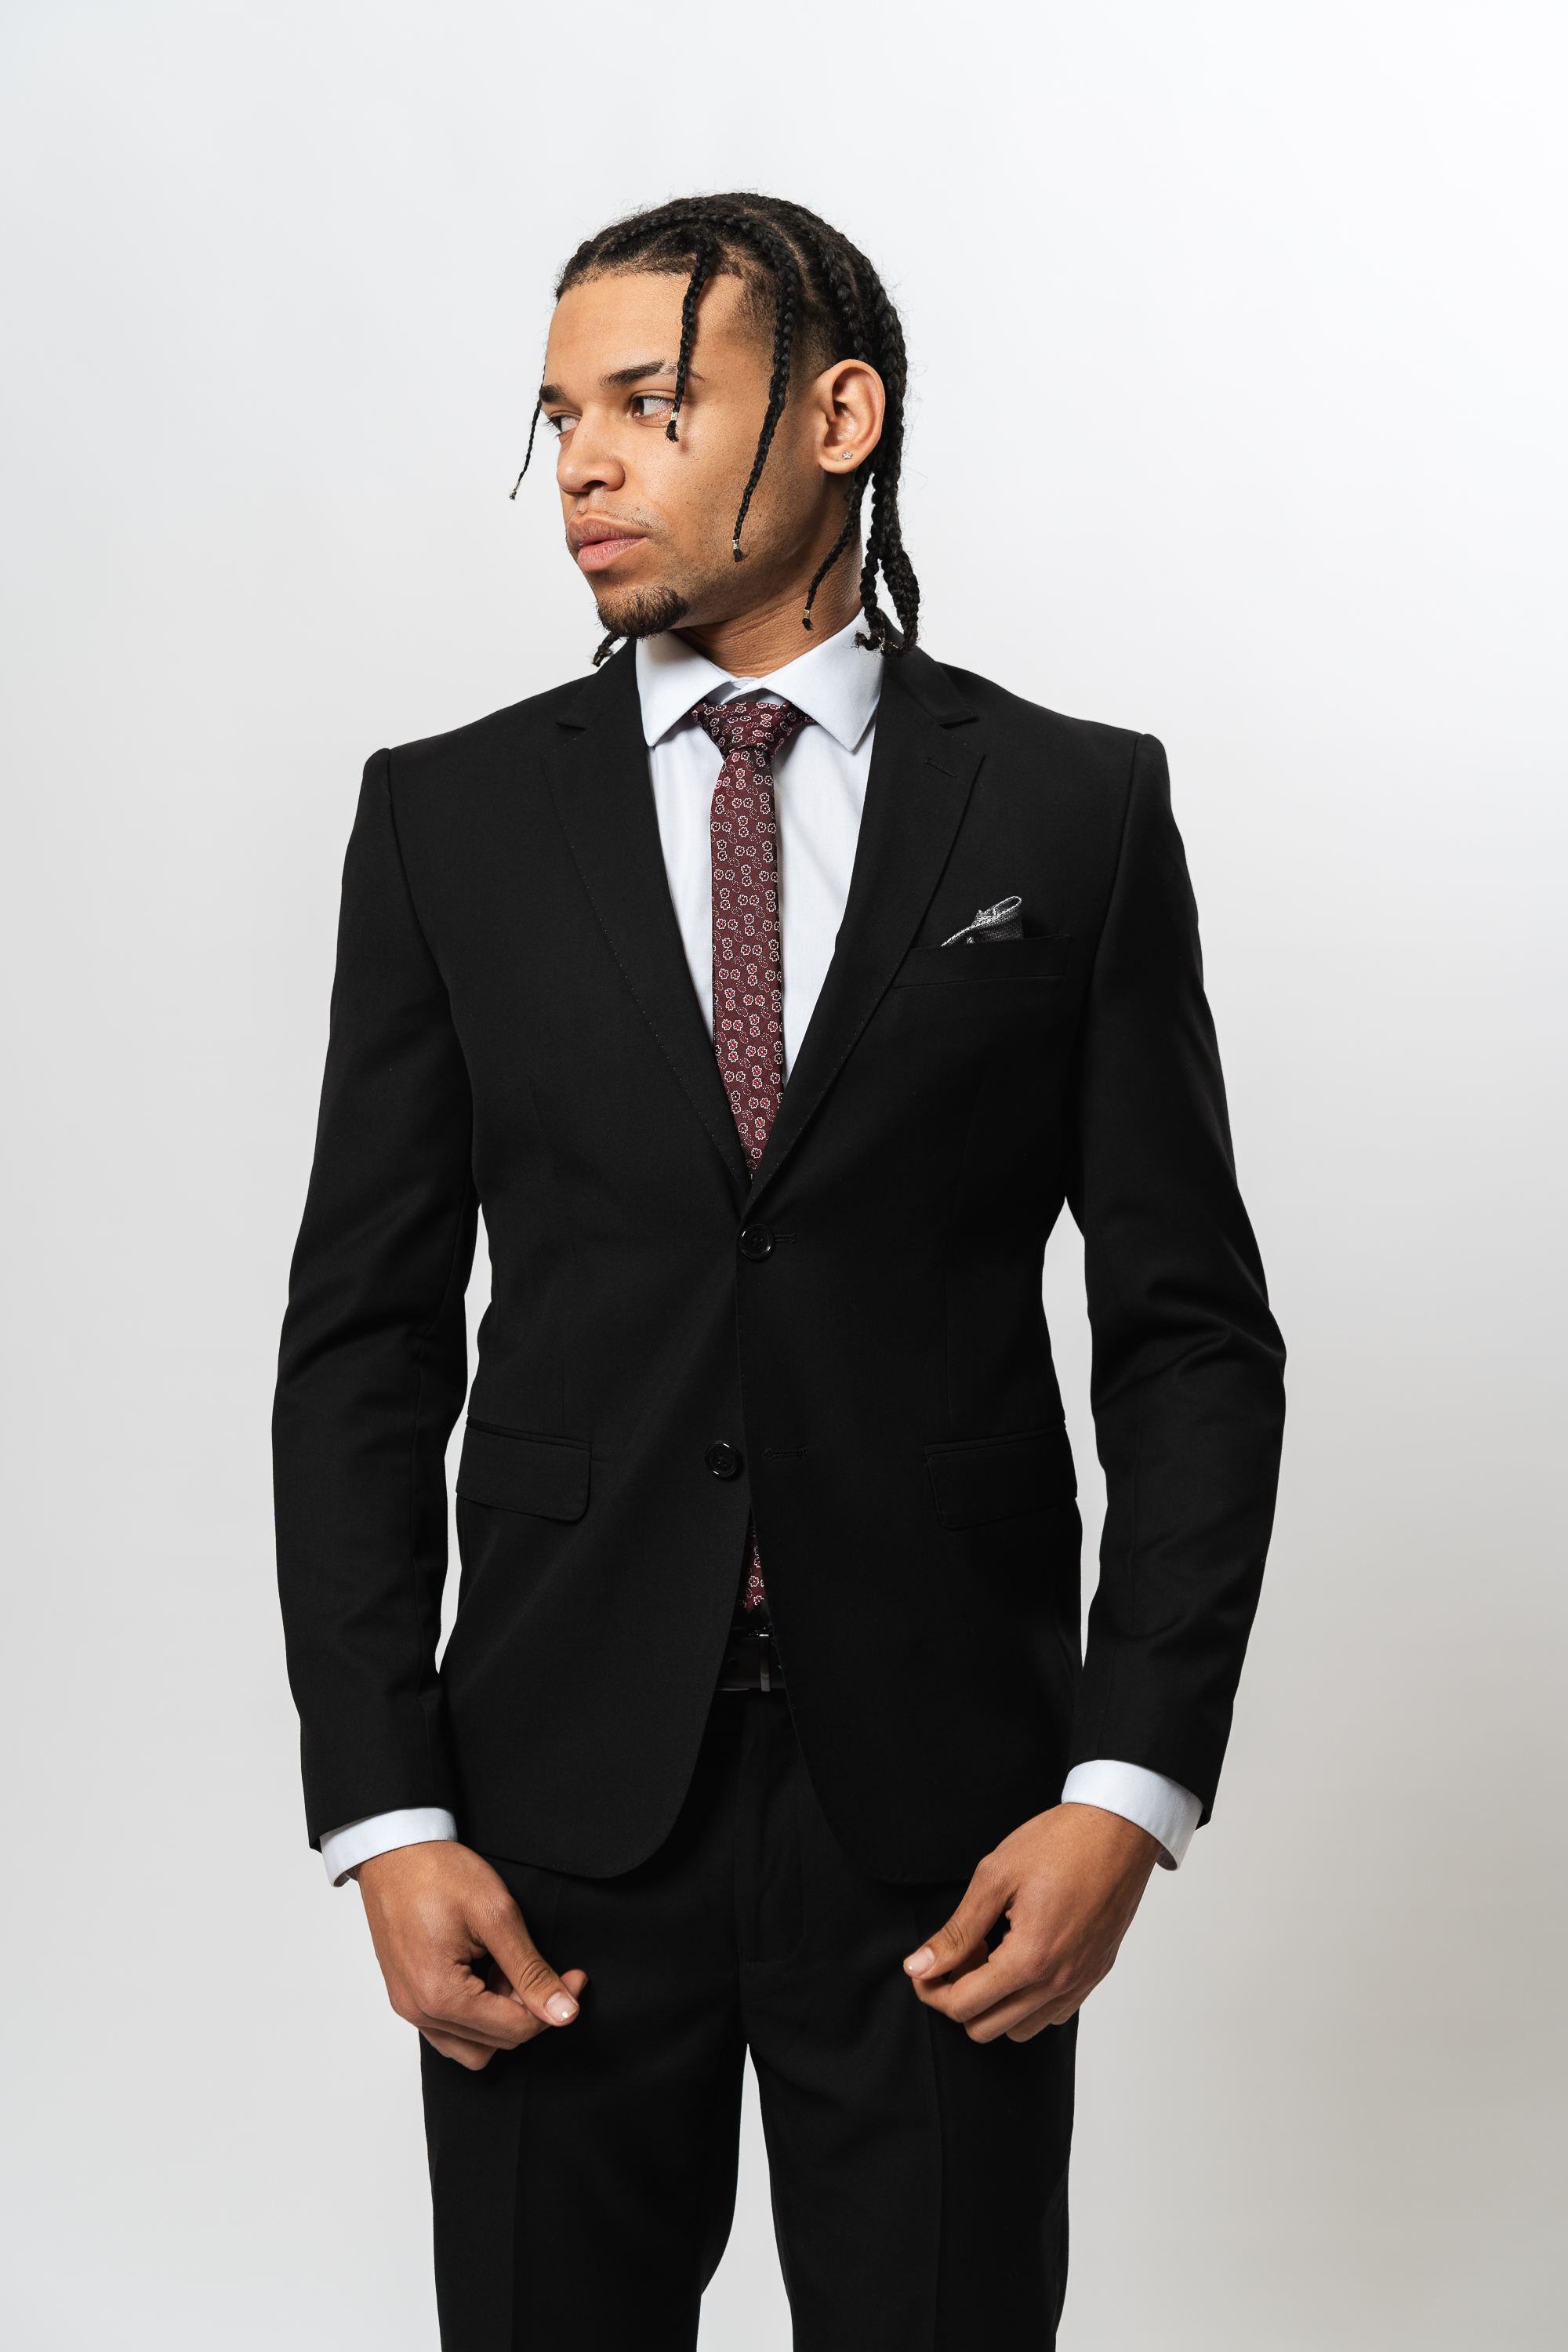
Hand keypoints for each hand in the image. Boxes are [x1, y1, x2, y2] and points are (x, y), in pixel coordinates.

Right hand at [355, 1840, 586, 2071]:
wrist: (394, 1852)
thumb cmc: (437, 1873)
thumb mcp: (497, 1915)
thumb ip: (531, 1970)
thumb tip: (563, 2011)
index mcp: (440, 1996)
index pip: (516, 2030)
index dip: (555, 2005)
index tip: (575, 1977)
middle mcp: (420, 2013)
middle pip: (497, 2042)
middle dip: (525, 2007)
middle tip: (530, 1961)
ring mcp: (409, 2009)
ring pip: (474, 2046)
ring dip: (499, 2015)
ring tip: (502, 1967)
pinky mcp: (407, 1999)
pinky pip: (451, 2031)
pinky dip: (476, 2013)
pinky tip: (481, 1973)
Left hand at [904, 1802, 1159, 2043]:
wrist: (1118, 1829)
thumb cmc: (1061, 1843)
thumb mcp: (995, 1877)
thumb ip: (956, 1931)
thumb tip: (920, 1966)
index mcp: (1029, 1958)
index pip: (963, 2005)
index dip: (931, 1989)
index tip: (924, 1966)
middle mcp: (1058, 1982)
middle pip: (986, 2028)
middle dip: (959, 1996)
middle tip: (961, 1953)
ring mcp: (1080, 1983)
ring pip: (1019, 2029)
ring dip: (994, 2002)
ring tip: (992, 1954)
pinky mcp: (1094, 1975)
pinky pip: (1052, 2015)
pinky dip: (1027, 2000)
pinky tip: (1021, 1958)